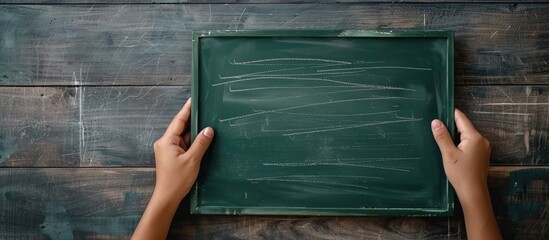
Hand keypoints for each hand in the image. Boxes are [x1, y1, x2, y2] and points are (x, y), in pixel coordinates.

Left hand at [132, 98, 213, 239]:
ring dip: (194, 134)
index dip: (187, 109)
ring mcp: (168, 149)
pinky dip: (192, 142)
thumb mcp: (192, 160)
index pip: (179, 120)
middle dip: (194, 121)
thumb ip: (201, 143)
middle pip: (181, 127)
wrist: (168, 197)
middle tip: (205, 110)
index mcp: (166, 141)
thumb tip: (208, 130)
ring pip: (183, 136)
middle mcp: (165, 143)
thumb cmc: (177, 180)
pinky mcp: (172, 155)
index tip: (193, 99)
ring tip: (207, 126)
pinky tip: (202, 140)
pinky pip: (184, 144)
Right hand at [431, 109, 489, 196]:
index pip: (461, 118)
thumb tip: (436, 121)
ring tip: (442, 137)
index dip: (450, 114)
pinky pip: (470, 143)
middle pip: (465, 126)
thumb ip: (442, 136)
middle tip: (437, 126)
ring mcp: (483, 148)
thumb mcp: (448, 153)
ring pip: (467, 135)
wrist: (473, 192)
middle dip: (451, 125)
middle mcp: (482, 140)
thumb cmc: (461, 174)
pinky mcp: (482, 155)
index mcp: (475, 137)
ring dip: (455, 135)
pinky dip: (460, 143)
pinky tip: (452, 149)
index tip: (440, 110)